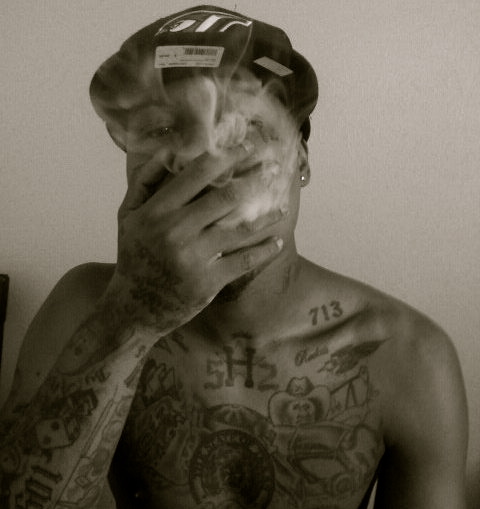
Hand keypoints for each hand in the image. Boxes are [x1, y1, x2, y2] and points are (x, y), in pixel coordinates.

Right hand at [107, 142, 284, 332]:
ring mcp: (193, 257)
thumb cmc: (134, 256)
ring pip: (240, 229)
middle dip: (254, 179)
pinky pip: (243, 262)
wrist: (134, 306)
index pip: (197, 175)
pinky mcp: (208, 281)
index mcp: (157, 211)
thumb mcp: (128, 215)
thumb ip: (145, 180)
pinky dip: (263, 251)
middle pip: (225, 197)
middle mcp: (175, 231)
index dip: (226, 157)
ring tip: (283, 207)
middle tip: (274, 169)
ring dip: (266, 216)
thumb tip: (168, 150)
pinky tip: (277, 242)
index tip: (247, 147)